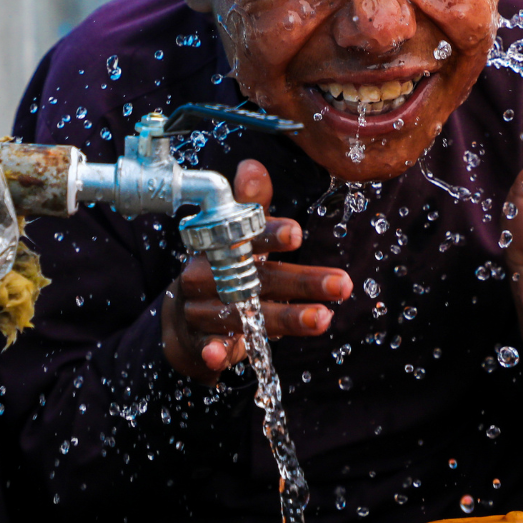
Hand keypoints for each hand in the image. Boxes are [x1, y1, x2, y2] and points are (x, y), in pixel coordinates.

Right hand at [161, 159, 352, 383]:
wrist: (181, 321)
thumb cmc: (221, 270)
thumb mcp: (235, 239)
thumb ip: (249, 207)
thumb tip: (252, 166)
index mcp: (218, 245)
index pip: (245, 237)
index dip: (269, 235)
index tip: (297, 234)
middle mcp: (206, 276)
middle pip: (257, 279)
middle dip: (301, 283)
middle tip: (342, 284)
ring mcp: (200, 311)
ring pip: (242, 315)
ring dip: (283, 319)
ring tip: (323, 319)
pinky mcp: (199, 343)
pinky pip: (209, 348)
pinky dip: (215, 351)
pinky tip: (222, 357)